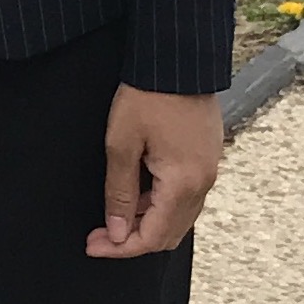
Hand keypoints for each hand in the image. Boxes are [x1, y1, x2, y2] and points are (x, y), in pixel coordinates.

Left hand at [89, 85, 221, 258]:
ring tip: (113, 210)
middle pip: (169, 233)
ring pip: (179, 216)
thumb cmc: (147, 94)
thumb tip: (117, 232)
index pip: (153, 237)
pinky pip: (186, 195)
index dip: (121, 247)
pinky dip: (161, 202)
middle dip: (133, 238)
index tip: (93, 245)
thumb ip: (119, 191)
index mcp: (184, 184)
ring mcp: (210, 169)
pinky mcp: (208, 155)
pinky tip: (137, 189)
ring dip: (147, 220)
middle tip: (100, 232)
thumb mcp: (122, 141)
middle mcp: (204, 183)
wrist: (177, 56)